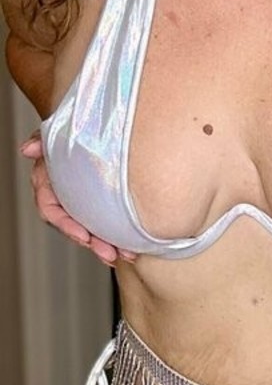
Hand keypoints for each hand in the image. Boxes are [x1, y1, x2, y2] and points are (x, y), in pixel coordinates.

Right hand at [19, 133, 136, 267]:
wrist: (90, 128)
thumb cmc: (70, 133)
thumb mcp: (54, 134)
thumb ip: (41, 142)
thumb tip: (28, 149)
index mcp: (48, 184)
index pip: (51, 210)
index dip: (66, 225)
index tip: (82, 235)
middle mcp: (63, 198)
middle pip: (74, 227)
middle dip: (92, 243)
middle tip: (109, 253)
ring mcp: (81, 205)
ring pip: (91, 231)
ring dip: (107, 246)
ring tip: (125, 256)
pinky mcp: (99, 207)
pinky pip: (105, 227)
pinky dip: (116, 240)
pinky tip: (130, 251)